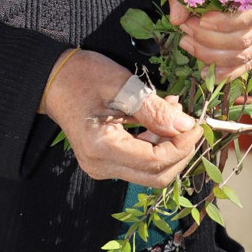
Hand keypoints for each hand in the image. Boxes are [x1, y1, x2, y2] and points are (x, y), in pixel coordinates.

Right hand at [41, 49, 200, 186]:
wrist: (53, 79)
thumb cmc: (82, 76)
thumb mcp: (121, 84)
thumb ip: (154, 109)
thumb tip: (186, 126)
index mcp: (102, 147)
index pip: (155, 161)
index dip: (182, 146)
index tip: (197, 124)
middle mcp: (101, 166)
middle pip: (155, 176)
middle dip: (180, 151)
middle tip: (192, 122)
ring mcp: (102, 167)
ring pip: (150, 171)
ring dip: (170, 146)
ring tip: (175, 113)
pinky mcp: (106, 161)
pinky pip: (140, 162)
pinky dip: (156, 144)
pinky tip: (161, 120)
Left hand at [169, 0, 251, 82]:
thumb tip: (175, 19)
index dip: (223, 22)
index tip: (198, 20)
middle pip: (245, 38)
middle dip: (210, 40)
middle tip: (186, 31)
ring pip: (246, 54)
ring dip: (213, 55)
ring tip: (188, 45)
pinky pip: (249, 63)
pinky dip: (228, 71)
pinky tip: (208, 72)